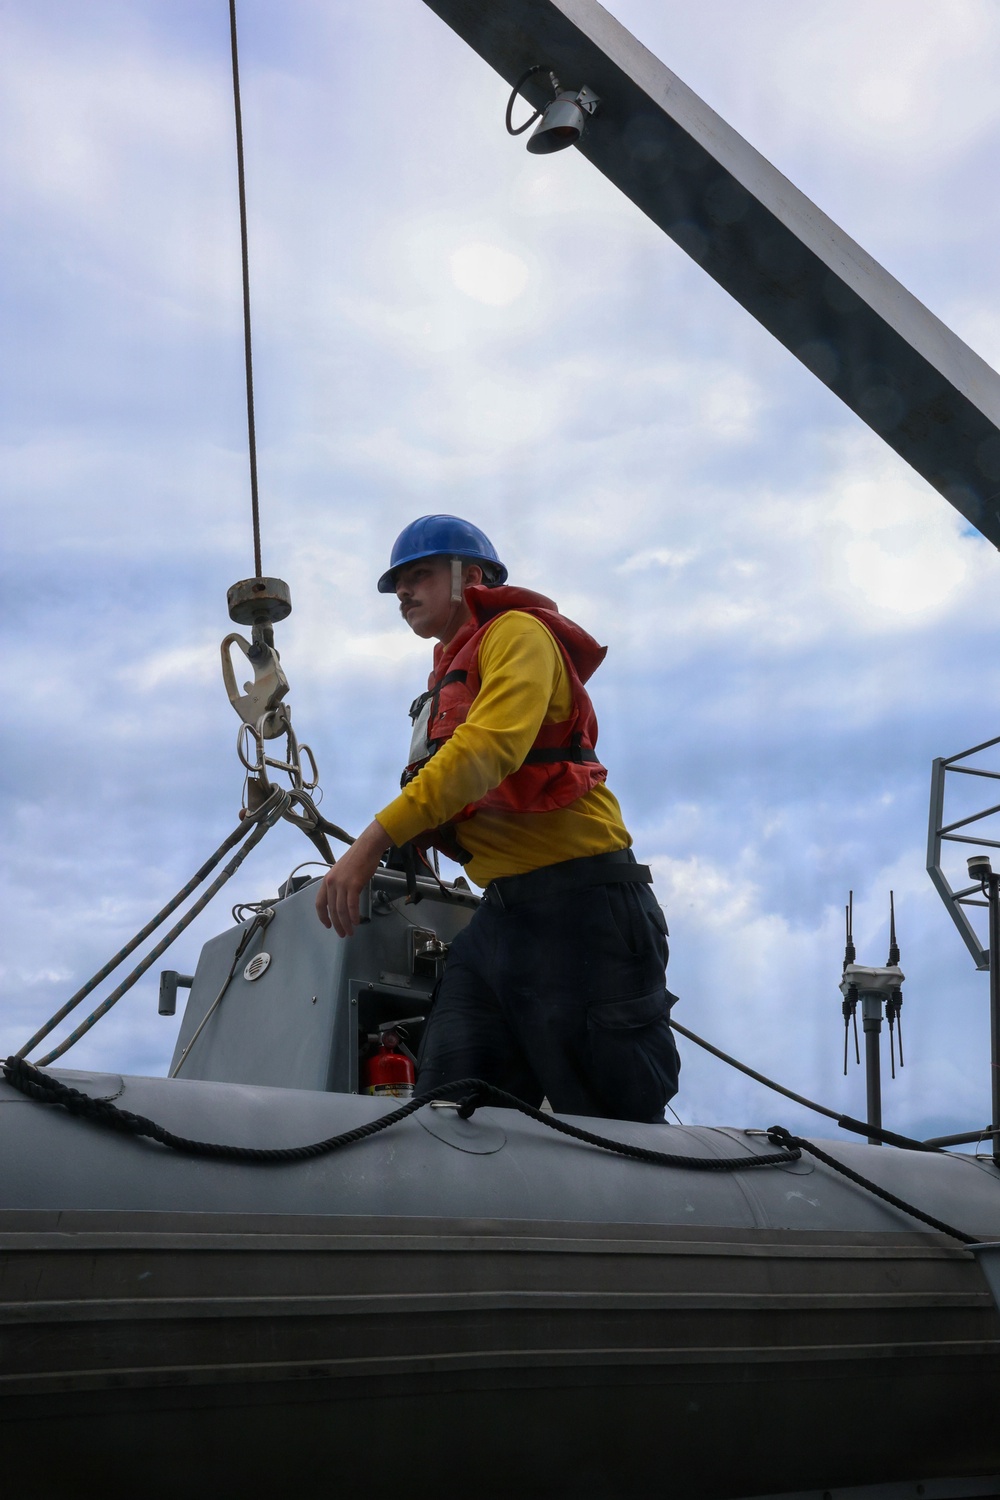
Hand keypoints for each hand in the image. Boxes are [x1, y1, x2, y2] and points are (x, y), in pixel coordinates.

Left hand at [315, 820, 390, 937]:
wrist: (367, 847)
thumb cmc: (357, 858)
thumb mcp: (342, 872)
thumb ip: (340, 885)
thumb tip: (344, 898)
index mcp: (327, 880)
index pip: (320, 903)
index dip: (322, 916)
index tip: (328, 925)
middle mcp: (331, 883)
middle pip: (331, 909)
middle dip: (337, 924)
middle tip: (342, 934)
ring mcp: (342, 884)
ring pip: (341, 910)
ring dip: (345, 923)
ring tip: (350, 932)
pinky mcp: (353, 885)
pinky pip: (351, 905)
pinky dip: (353, 916)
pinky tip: (356, 922)